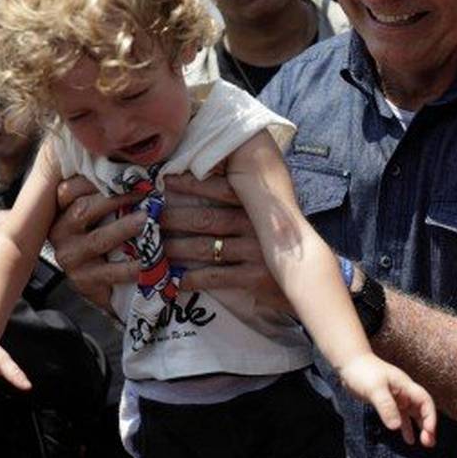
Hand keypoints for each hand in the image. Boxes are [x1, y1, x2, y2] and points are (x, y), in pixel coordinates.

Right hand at [50, 175, 142, 309]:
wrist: (102, 280)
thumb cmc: (108, 231)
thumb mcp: (103, 207)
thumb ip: (109, 187)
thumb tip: (136, 163)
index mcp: (61, 209)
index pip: (71, 188)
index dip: (96, 178)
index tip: (127, 172)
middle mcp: (60, 232)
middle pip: (84, 210)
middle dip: (116, 199)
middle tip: (145, 192)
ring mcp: (70, 258)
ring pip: (97, 239)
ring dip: (124, 228)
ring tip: (147, 220)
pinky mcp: (83, 281)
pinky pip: (110, 272)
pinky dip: (132, 266)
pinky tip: (150, 259)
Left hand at [161, 173, 291, 313]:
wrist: (309, 275)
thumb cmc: (280, 240)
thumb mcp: (269, 214)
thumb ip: (248, 200)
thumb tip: (210, 177)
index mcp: (258, 205)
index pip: (222, 189)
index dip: (192, 184)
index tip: (165, 181)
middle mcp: (256, 225)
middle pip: (206, 219)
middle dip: (173, 218)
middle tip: (148, 218)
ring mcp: (255, 251)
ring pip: (206, 248)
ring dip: (176, 249)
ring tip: (154, 250)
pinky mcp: (254, 277)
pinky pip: (215, 276)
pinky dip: (193, 279)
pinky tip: (176, 280)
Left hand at [338, 352, 437, 447]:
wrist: (351, 363)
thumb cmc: (363, 372)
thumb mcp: (375, 389)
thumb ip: (386, 407)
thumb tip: (396, 427)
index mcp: (405, 386)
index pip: (425, 401)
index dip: (430, 417)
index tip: (429, 432)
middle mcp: (404, 392)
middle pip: (422, 409)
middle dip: (428, 425)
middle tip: (429, 443)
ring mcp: (397, 397)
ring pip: (413, 414)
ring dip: (420, 427)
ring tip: (426, 443)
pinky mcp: (388, 402)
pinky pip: (401, 416)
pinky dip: (405, 427)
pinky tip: (408, 439)